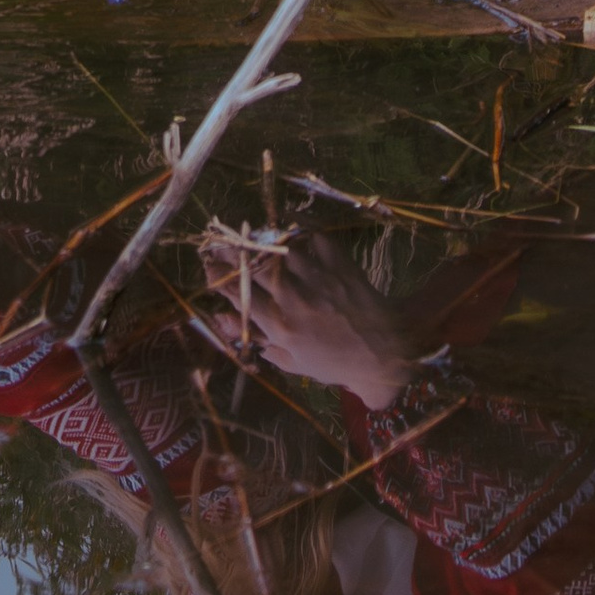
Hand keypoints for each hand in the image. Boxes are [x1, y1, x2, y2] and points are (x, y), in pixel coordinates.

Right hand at [206, 235, 413, 402]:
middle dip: (232, 252)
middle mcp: (295, 301)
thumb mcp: (292, 363)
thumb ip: (258, 341)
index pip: (240, 296)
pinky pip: (315, 239)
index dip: (219, 278)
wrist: (386, 353)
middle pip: (255, 267)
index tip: (209, 266)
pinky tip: (293, 231)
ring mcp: (319, 280)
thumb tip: (222, 321)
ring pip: (282, 249)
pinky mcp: (340, 265)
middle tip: (222, 243)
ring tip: (254, 236)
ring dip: (264, 240)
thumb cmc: (335, 363)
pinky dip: (302, 232)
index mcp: (281, 328)